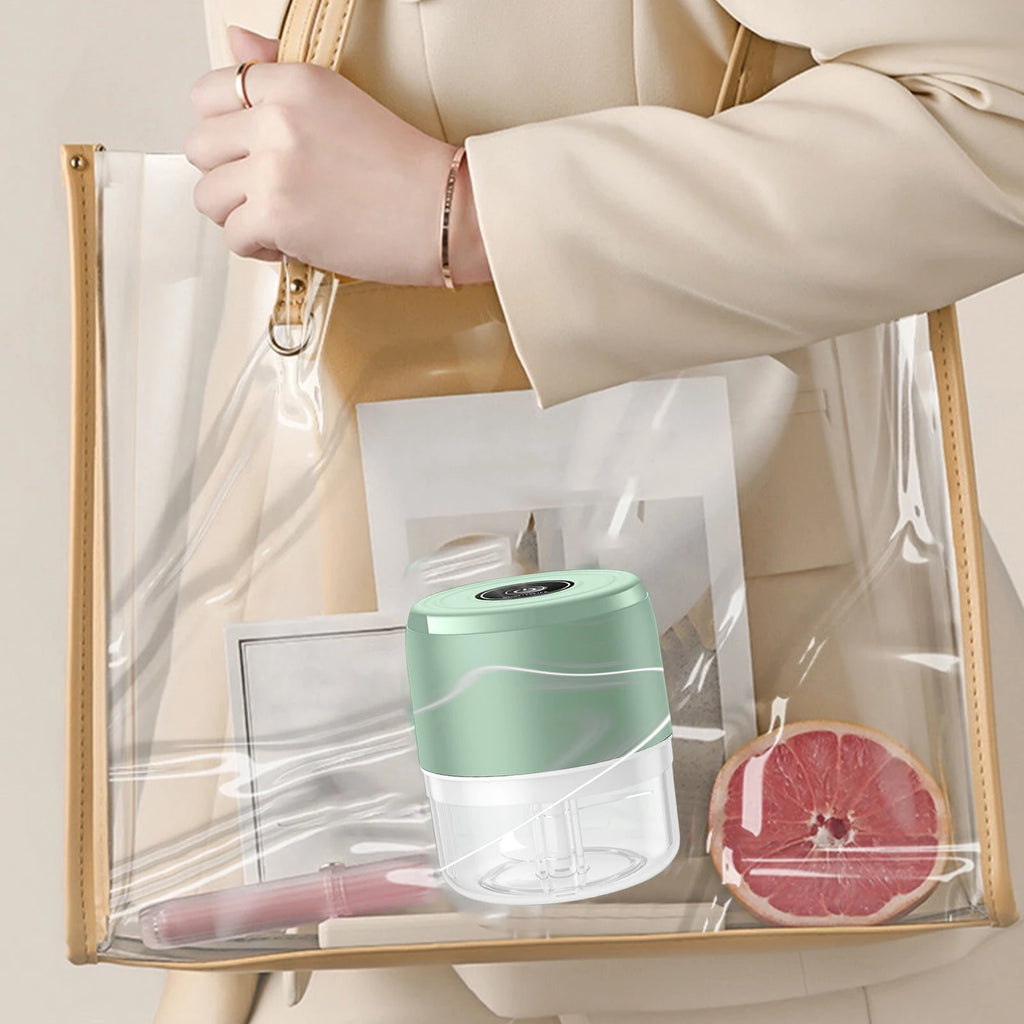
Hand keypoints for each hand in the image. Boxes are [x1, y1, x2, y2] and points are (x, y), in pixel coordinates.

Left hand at [185, 27, 489, 286]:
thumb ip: (278, 72)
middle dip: (227, 176)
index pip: (211, 93)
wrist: (443, 213)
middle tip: (264, 192)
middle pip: (200, 147)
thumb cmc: (407, 169)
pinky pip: (233, 236)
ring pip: (209, 197)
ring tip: (278, 221)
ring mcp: (273, 169)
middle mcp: (276, 118)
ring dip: (238, 215)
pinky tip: (290, 244)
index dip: (223, 131)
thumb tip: (235, 41)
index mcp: (294, 82)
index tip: (248, 151)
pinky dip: (258, 249)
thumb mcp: (341, 101)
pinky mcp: (277, 217)